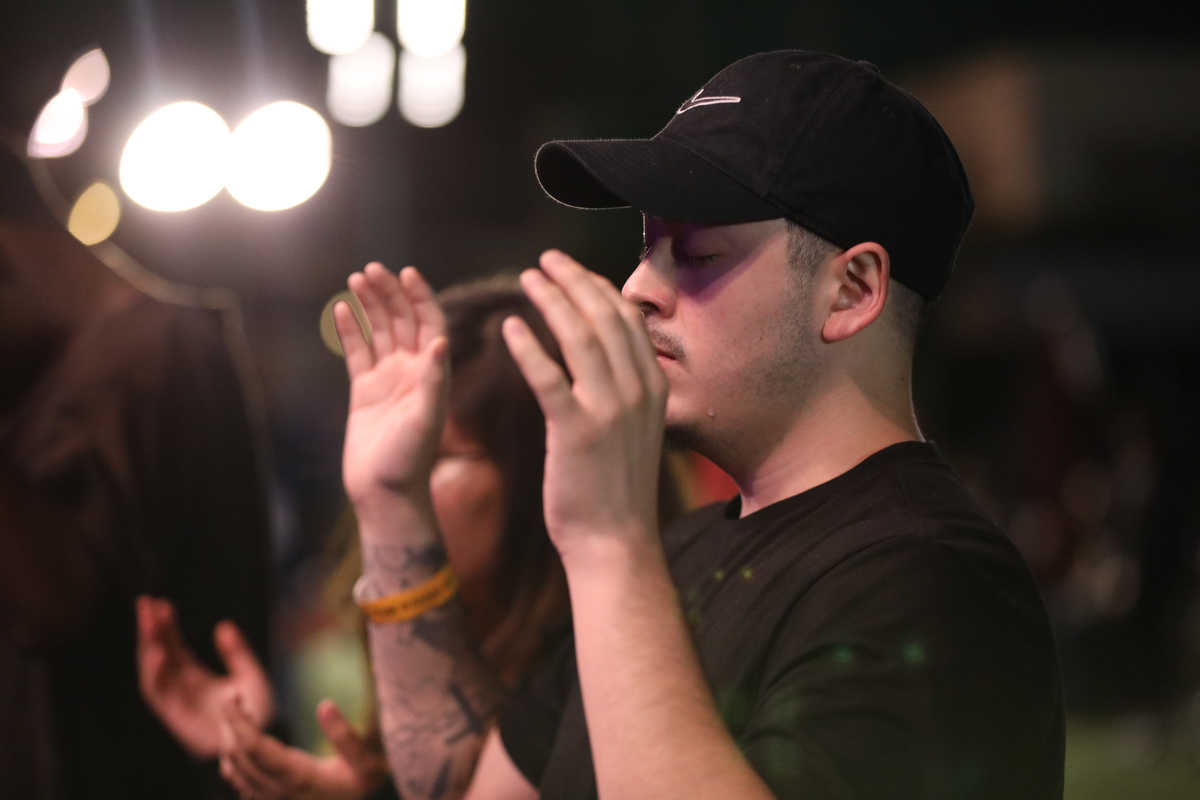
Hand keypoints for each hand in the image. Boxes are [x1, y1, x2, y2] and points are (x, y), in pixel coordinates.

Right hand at [136, 596, 274, 758]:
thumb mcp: (250, 675)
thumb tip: (223, 625)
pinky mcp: (175, 715)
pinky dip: (155, 672)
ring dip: (148, 645)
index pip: (174, 647)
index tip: (159, 603)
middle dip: (150, 629)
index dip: (165, 626)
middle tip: (145, 603)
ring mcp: (177, 701)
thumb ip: (237, 652)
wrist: (260, 741)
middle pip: (159, 654)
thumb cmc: (256, 713)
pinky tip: (157, 651)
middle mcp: (182, 688)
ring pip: (153, 670)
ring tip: (148, 621)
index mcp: (195, 677)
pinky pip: (159, 693)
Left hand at [219, 696, 388, 799]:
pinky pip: (239, 780)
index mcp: (297, 776)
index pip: (254, 747)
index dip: (238, 721)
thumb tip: (325, 704)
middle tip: (234, 696)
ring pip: (234, 770)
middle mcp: (277, 790)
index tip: (231, 695)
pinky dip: (233, 757)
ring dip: (228, 739)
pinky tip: (241, 741)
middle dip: (229, 724)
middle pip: (238, 756)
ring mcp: (271, 799)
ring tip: (235, 713)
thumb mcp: (366, 763)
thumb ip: (345, 736)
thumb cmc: (363, 784)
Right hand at [336, 264, 448, 511]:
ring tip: (355, 279)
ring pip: (379, 332)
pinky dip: (348, 330)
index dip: (421, 297)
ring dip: (370, 305)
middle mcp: (412, 372)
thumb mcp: (425, 419)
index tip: (407, 273)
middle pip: (403, 321)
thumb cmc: (410, 461)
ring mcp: (387, 380)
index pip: (430, 324)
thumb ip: (432, 380)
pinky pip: (357, 353)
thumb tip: (440, 341)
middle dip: (390, 293)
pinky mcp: (364, 391)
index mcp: (432, 374)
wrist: (385, 493)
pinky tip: (340, 309)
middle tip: (371, 269)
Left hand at [501, 250, 667, 561]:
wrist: (615, 542)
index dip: (599, 288)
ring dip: (552, 301)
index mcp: (652, 388)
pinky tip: (508, 327)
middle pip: (605, 317)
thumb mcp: (634, 431)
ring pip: (580, 337)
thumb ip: (624, 392)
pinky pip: (549, 378)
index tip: (572, 271)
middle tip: (545, 260)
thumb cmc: (617, 490)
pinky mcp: (577, 431)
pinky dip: (528, 348)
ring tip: (526, 278)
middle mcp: (636, 391)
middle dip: (574, 280)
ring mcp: (609, 410)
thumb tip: (604, 361)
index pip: (627, 321)